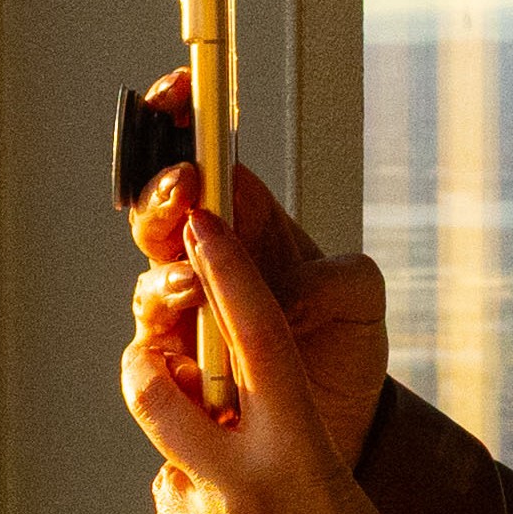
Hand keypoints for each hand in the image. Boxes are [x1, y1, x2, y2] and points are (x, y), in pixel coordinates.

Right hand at [117, 72, 394, 432]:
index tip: (180, 92)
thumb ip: (341, 280)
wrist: (342, 421)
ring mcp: (186, 314)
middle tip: (184, 189)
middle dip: (162, 192)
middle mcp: (206, 259)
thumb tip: (291, 297)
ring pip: (149, 280)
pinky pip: (149, 355)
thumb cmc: (344, 343)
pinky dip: (160, 352)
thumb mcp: (363, 298)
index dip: (185, 118)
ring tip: (194, 285)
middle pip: (160, 211)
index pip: (206, 156)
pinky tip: (184, 359)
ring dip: (166, 277)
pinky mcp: (177, 370)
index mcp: (248, 220)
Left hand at [119, 108, 448, 513]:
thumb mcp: (339, 499)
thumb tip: (206, 439)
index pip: (257, 339)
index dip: (227, 271)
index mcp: (305, 453)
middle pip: (154, 394)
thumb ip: (271, 457)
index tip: (202, 222)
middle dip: (146, 368)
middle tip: (155, 364)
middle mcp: (246, 490)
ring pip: (173, 480)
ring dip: (202, 493)